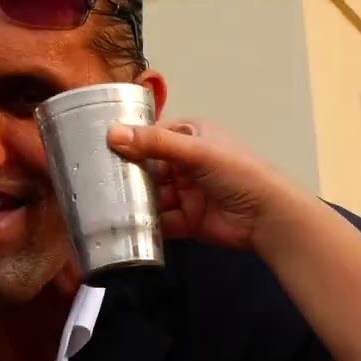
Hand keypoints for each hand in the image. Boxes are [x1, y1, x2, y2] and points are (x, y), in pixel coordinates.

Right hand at [106, 119, 300, 249]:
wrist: (268, 217)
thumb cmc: (238, 172)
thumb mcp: (196, 151)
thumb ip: (155, 143)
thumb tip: (112, 133)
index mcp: (192, 136)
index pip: (153, 135)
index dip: (128, 140)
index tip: (95, 145)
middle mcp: (187, 162)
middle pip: (148, 167)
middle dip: (126, 174)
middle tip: (92, 179)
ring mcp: (186, 193)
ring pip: (152, 195)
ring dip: (133, 201)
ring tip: (101, 205)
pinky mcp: (187, 220)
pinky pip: (160, 221)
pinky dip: (145, 225)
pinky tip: (122, 227)